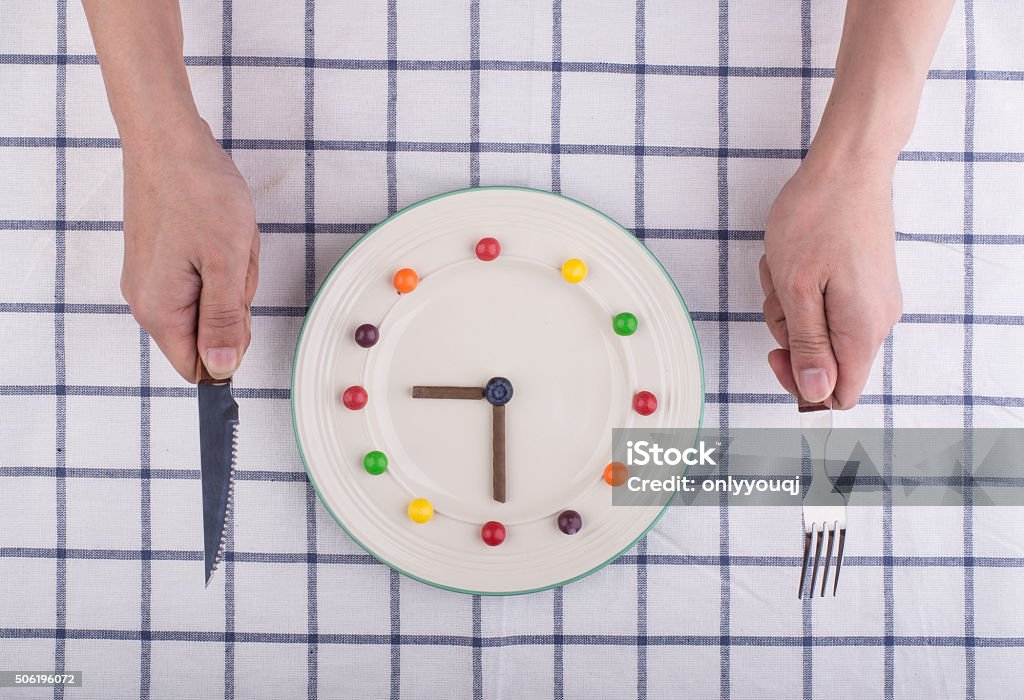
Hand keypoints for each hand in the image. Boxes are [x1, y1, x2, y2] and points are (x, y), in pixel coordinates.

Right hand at [120, 120, 259, 381]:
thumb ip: (225, 321)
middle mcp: (148, 300)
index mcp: (160, 310)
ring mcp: (153, 277)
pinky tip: (220, 230)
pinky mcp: (161, 257)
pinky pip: (204, 276)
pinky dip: (222, 257)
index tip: (240, 309)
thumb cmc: (197, 191)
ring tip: (227, 237)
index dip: (229, 349)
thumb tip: (223, 368)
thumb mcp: (227, 263)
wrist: (168, 138)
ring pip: (211, 300)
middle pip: (209, 332)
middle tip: (233, 259)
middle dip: (235, 300)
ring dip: (233, 273)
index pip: (197, 367)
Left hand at [760, 156, 901, 407]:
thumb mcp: (797, 289)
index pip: (841, 393)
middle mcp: (876, 320)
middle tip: (778, 292)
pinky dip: (800, 287)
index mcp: (862, 330)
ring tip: (784, 266)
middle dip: (789, 331)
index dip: (803, 386)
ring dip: (789, 304)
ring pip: (819, 329)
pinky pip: (824, 303)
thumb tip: (816, 392)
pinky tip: (792, 259)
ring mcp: (871, 300)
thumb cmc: (818, 218)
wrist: (847, 166)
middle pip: (825, 360)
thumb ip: (808, 345)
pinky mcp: (863, 282)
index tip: (777, 353)